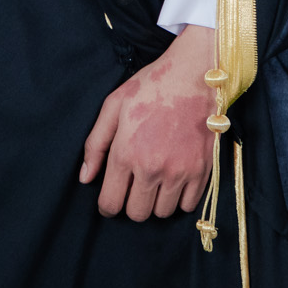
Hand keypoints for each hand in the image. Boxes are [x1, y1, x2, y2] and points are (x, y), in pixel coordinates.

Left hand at [79, 22, 216, 220]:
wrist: (195, 74)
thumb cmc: (150, 86)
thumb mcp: (113, 106)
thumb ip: (95, 144)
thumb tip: (85, 178)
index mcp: (125, 153)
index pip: (111, 203)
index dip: (107, 206)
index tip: (110, 200)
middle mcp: (151, 168)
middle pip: (137, 213)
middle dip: (131, 204)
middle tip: (134, 186)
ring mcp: (179, 172)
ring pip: (162, 213)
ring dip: (156, 202)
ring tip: (156, 181)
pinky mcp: (202, 171)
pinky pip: (188, 206)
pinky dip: (180, 199)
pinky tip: (175, 180)